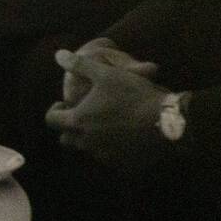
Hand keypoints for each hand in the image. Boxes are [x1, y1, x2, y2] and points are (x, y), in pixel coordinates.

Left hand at [44, 48, 166, 171]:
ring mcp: (107, 157)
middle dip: (69, 129)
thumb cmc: (134, 96)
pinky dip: (112, 150)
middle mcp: (88, 143)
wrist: (169, 123)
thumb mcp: (106, 74)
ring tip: (104, 125)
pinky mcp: (125, 166)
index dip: (54, 111)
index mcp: (79, 121)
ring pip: (88, 150)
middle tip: (82, 116)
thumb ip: (79, 65)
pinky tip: (124, 138)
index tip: (63, 103)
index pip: (51, 120)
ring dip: (90, 139)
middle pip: (66, 140)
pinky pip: (111, 159)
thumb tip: (58, 54)